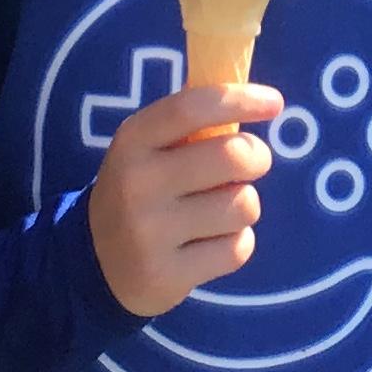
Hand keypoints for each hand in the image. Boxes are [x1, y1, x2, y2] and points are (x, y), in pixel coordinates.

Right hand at [87, 78, 280, 318]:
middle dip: (257, 157)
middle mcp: (137, 183)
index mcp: (133, 140)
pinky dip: (236, 243)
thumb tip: (256, 97)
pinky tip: (209, 244)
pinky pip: (237, 249)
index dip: (240, 100)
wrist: (97, 262)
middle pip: (233, 156)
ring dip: (243, 206)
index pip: (192, 107)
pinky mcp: (167, 275)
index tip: (274, 102)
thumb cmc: (142, 189)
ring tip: (218, 211)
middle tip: (251, 163)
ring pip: (243, 205)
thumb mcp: (148, 148)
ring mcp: (150, 233)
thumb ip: (192, 124)